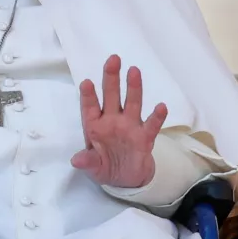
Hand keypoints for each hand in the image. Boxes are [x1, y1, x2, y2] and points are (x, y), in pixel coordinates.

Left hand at [70, 54, 167, 187]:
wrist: (127, 180)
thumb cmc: (105, 167)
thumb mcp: (94, 169)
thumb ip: (87, 162)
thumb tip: (76, 160)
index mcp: (95, 126)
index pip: (90, 108)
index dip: (88, 96)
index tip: (86, 82)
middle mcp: (112, 121)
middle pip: (111, 96)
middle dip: (111, 78)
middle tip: (113, 59)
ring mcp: (130, 127)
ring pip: (132, 103)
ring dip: (133, 88)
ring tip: (134, 71)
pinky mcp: (145, 137)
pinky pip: (152, 125)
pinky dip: (157, 117)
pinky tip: (161, 106)